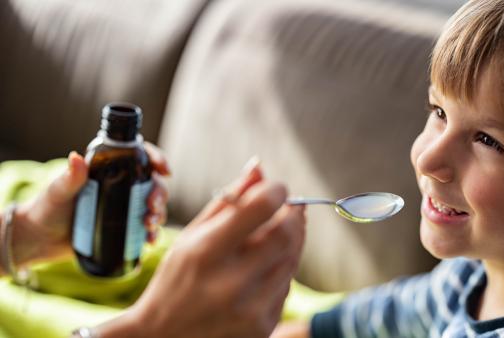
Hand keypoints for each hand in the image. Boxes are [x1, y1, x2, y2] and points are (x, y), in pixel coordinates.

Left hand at [11, 142, 169, 267]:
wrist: (39, 239)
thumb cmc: (46, 209)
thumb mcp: (58, 191)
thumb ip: (70, 177)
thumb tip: (75, 158)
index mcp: (110, 170)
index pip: (140, 158)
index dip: (157, 160)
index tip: (164, 171)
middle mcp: (122, 187)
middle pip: (152, 185)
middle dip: (159, 195)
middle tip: (152, 207)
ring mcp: (124, 209)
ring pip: (153, 208)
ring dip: (159, 215)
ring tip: (149, 226)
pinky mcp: (123, 230)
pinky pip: (145, 232)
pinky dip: (151, 236)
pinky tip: (149, 243)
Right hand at [97, 161, 306, 337]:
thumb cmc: (176, 281)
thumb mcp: (192, 236)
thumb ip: (228, 201)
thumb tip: (260, 167)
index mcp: (206, 253)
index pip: (259, 208)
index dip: (277, 191)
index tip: (278, 188)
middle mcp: (230, 283)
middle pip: (287, 235)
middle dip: (294, 215)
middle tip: (291, 207)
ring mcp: (249, 310)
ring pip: (292, 260)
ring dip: (292, 241)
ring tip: (275, 235)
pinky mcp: (262, 327)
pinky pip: (286, 286)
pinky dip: (282, 270)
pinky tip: (263, 269)